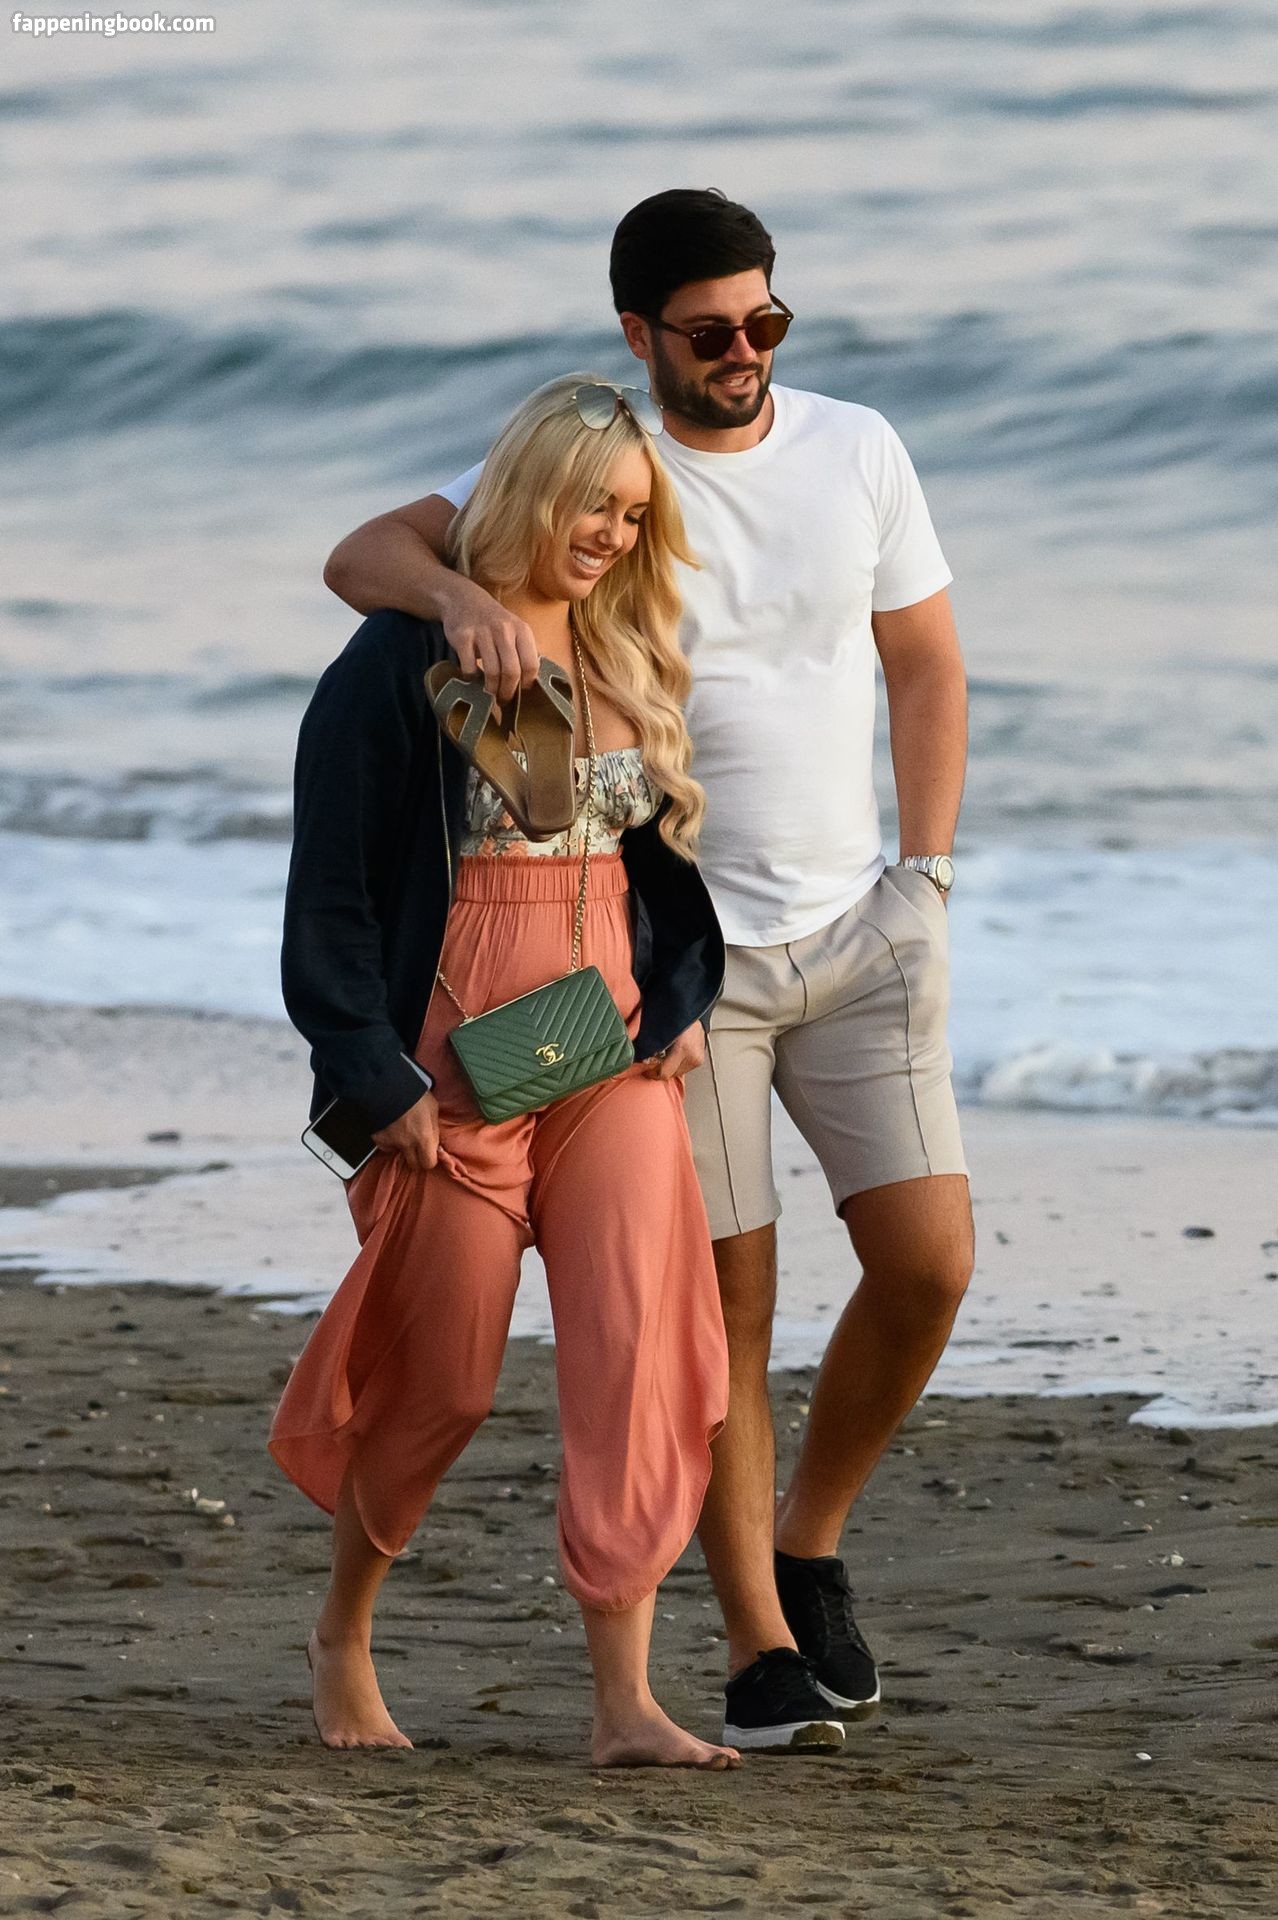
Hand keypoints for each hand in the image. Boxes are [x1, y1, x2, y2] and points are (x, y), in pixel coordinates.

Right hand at [371, 1090, 439, 1173]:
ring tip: (400, 1131)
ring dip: (400, 1147)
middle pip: (413, 1165)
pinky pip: (385, 1145)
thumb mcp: (432, 1108)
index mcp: (424, 1138)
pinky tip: (389, 1127)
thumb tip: (435, 1140)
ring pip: (398, 1153)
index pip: (429, 1163)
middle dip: (416, 1158)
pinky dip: (387, 1139)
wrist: (387, 1086)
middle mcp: (407, 1145)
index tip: (428, 1153)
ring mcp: (390, 1143)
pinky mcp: (377, 1138)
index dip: (429, 1159)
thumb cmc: (414, 1094)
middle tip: (416, 1148)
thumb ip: (434, 1128)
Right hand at [439, 576, 539, 705]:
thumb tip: (531, 683)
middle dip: (508, 692)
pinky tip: (473, 677)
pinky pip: (469, 667)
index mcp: (521, 630)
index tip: (521, 691)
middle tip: (503, 700)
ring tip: (489, 692)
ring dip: (491, 688)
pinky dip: (471, 678)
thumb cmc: (494, 621)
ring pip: (492, 672)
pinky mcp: (463, 637)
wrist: (464, 599)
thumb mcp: (514, 629)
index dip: (527, 683)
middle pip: (512, 671)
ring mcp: (482, 633)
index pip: (532, 664)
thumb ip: (523, 651)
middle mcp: (504, 630)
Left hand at [644, 1022, 705, 1079]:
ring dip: (669, 1068)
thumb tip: (642, 1059)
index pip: (664, 1073)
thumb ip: (651, 1047)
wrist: (693, 1010)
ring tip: (663, 1057)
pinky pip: (684, 1068)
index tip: (645, 1070)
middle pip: (671, 1075)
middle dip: (660, 1070)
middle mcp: (692, 1056)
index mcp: (682, 1049)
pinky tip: (672, 1055)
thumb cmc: (675, 1016)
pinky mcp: (700, 1059)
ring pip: (678, 1073)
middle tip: (652, 1061)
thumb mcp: (660, 1030)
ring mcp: (698, 1058)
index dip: (652, 1073)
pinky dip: (676, 1064)